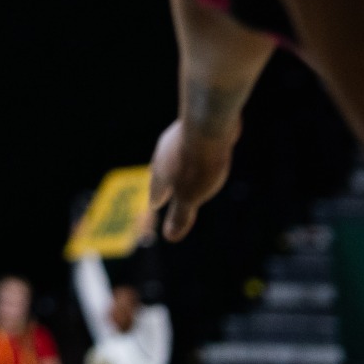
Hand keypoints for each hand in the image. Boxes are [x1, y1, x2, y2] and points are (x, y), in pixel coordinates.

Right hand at [149, 118, 236, 239]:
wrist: (208, 125)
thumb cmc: (198, 165)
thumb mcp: (190, 196)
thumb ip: (180, 215)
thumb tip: (170, 237)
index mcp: (160, 174)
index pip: (155, 192)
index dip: (156, 200)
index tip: (155, 205)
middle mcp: (164, 155)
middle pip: (161, 171)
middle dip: (163, 181)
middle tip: (163, 188)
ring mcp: (177, 139)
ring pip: (173, 155)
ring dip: (175, 164)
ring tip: (181, 169)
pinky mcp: (193, 128)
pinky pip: (189, 144)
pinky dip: (191, 151)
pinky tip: (200, 151)